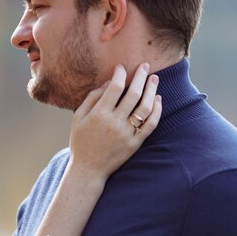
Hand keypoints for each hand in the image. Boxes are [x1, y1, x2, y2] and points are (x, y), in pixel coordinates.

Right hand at [68, 63, 161, 179]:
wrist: (89, 169)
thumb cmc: (80, 141)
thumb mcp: (78, 118)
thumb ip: (92, 98)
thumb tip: (108, 82)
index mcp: (99, 114)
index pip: (114, 87)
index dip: (120, 74)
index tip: (122, 67)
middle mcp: (114, 122)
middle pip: (133, 94)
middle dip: (140, 77)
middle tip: (145, 66)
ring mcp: (127, 133)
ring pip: (145, 107)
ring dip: (151, 90)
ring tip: (154, 79)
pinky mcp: (135, 143)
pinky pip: (150, 125)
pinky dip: (156, 110)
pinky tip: (158, 99)